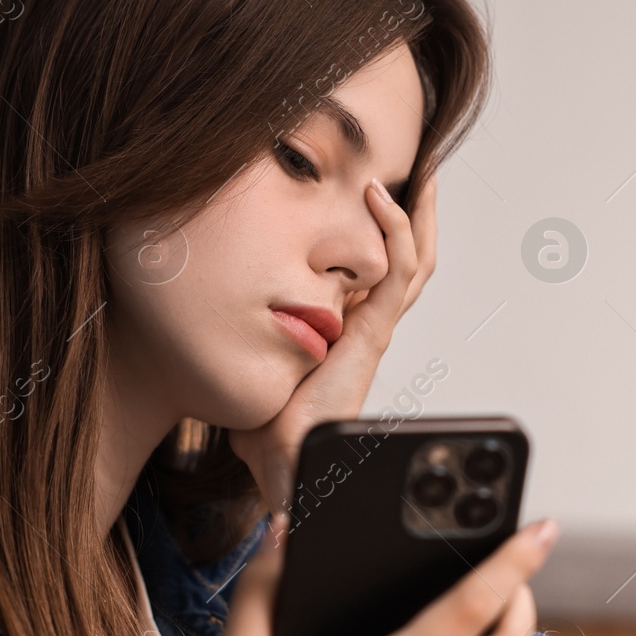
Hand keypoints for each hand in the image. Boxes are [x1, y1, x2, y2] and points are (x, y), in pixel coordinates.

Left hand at [229, 174, 438, 515]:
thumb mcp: (257, 369)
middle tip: (422, 171)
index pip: (380, 274)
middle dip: (420, 215)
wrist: (284, 463)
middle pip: (412, 261)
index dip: (387, 235)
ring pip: (415, 260)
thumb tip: (213, 329)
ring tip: (421, 172)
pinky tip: (380, 198)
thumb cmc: (268, 429)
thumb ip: (247, 348)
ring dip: (419, 212)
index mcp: (350, 334)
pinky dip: (396, 230)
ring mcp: (375, 330)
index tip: (379, 192)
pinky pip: (398, 271)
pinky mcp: (373, 335)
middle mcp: (370, 328)